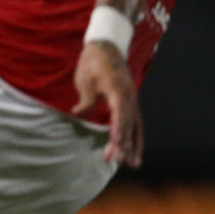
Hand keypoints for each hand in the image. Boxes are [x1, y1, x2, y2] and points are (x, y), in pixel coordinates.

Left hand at [73, 41, 142, 165]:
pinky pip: (136, 123)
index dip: (118, 127)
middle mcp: (128, 96)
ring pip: (135, 126)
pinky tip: (134, 152)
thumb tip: (78, 113)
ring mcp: (132, 100)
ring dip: (134, 145)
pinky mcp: (131, 103)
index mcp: (116, 88)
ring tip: (133, 165)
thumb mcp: (84, 78)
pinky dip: (136, 138)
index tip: (116, 141)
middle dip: (123, 143)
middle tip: (115, 160)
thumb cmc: (92, 63)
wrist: (107, 48)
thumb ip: (85, 98)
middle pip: (128, 123)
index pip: (119, 111)